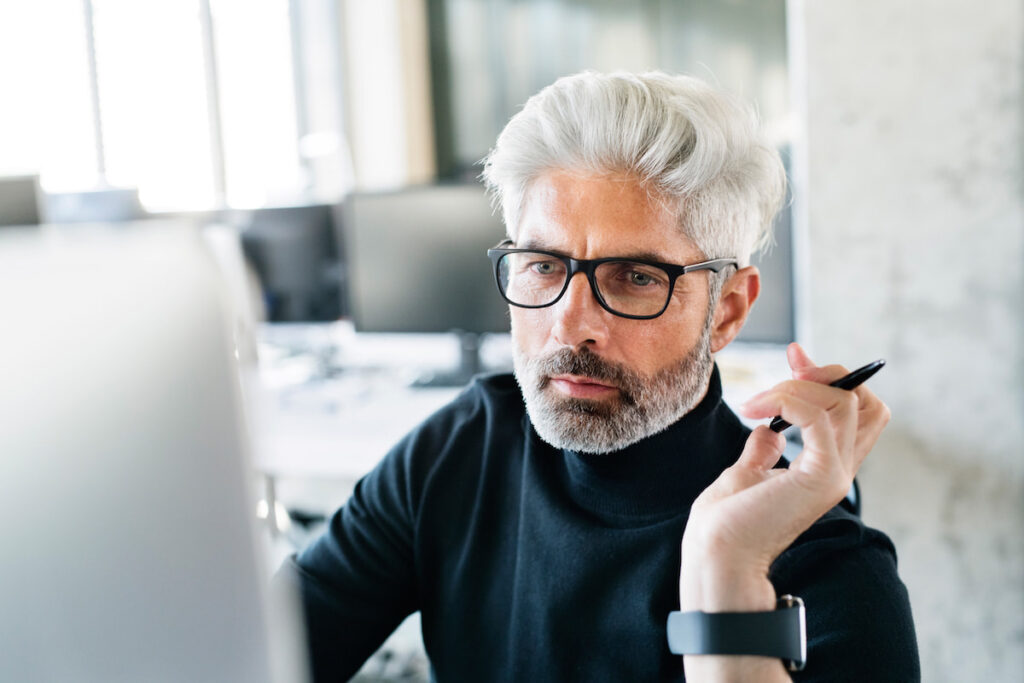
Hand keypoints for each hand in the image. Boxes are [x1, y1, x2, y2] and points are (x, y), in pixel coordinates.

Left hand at [679, 343, 890, 611]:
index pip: (859, 412)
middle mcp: (839, 470)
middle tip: (786, 371)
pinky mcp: (821, 479)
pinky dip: (791, 401)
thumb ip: (764, 450)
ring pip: (846, 403)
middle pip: (867, 403)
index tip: (794, 357)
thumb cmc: (725, 523)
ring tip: (755, 403)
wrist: (716, 555)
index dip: (833, 378)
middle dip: (828, 374)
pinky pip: (823, 419)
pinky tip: (757, 410)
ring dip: (795, 387)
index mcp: (824, 468)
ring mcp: (834, 475)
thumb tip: (769, 429)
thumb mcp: (746, 472)